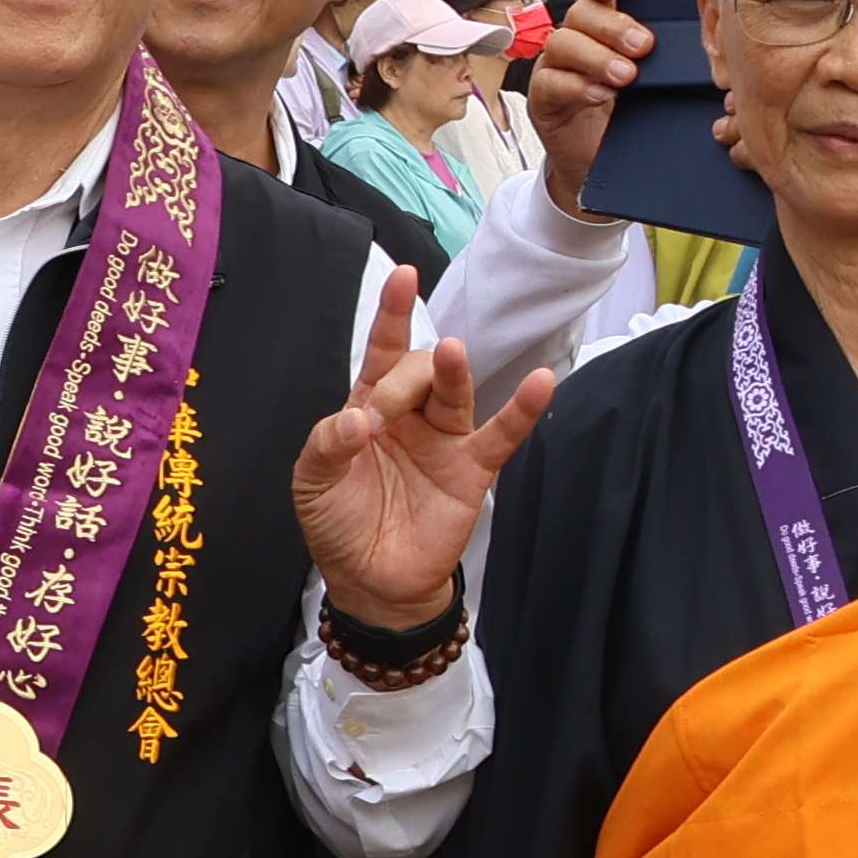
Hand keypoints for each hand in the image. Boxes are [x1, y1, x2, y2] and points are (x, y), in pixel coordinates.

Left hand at [288, 268, 552, 632]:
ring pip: (454, 393)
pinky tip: (543, 383)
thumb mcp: (314, 481)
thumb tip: (359, 420)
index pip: (382, 353)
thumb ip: (328, 444)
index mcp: (368, 408)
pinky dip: (523, 410)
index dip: (392, 315)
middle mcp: (410, 416)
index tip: (404, 278)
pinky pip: (502, 435)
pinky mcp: (472, 470)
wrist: (370, 580)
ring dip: (452, 372)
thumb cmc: (339, 522)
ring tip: (450, 353)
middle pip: (417, 371)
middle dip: (401, 380)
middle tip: (380, 416)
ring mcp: (444, 440)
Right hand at [518, 0, 648, 216]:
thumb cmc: (631, 118)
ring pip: (562, 43)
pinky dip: (577, 86)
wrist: (600, 166)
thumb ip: (662, 56)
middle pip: (579, 14)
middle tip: (643, 45)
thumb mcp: (651, 81)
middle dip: (611, 25)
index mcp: (598, 30)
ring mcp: (553, 69)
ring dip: (596, 56)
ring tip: (626, 76)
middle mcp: (572, 43)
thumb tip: (704, 30)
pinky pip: (550, 83)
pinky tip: (601, 96)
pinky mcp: (542, 100)